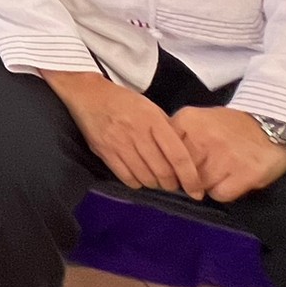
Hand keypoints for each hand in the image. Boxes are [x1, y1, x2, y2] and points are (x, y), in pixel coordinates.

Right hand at [44, 70, 205, 198]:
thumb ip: (166, 129)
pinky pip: (127, 178)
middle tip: (175, 185)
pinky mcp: (104, 152)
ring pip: (145, 177)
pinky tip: (139, 176)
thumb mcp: (150, 107)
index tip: (197, 191)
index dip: (190, 177)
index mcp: (152, 120)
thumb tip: (184, 155)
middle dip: (172, 184)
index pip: (177, 155)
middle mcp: (137, 132)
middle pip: (163, 171)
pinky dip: (137, 183)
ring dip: (155, 184)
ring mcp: (119, 143)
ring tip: (157, 180)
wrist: (88, 95)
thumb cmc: (123, 101)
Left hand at [172, 107, 285, 201]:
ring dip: (206, 184)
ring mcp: (224, 156)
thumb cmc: (231, 125)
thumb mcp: (199, 119)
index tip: (176, 169)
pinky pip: (219, 194)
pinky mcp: (244, 174)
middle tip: (199, 173)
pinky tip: (231, 180)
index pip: (164, 151)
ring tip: (219, 173)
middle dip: (186, 176)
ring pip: (198, 184)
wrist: (273, 123)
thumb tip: (161, 162)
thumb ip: (179, 136)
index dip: (169, 164)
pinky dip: (223, 191)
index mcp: (188, 120)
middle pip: (180, 170)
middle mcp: (203, 136)